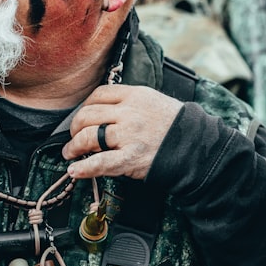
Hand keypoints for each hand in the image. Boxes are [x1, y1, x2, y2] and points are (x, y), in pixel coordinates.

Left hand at [63, 84, 181, 180]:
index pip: (99, 94)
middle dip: (74, 128)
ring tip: (70, 153)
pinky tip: (74, 171)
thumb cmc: (174, 124)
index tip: (82, 116)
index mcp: (135, 95)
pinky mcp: (131, 158)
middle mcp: (129, 113)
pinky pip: (101, 162)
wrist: (195, 145)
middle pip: (88, 115)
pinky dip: (84, 168)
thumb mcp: (153, 101)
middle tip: (73, 137)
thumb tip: (103, 109)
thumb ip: (129, 102)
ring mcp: (129, 135)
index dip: (85, 106)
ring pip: (89, 136)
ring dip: (74, 146)